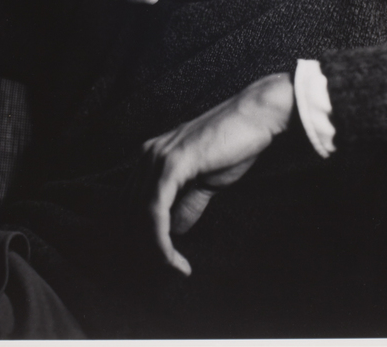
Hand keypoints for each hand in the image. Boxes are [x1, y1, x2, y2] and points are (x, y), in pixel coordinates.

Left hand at [135, 72, 294, 274]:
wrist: (256, 117)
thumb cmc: (236, 144)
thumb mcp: (207, 181)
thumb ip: (188, 203)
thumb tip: (175, 230)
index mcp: (153, 156)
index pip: (133, 204)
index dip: (143, 236)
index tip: (164, 261)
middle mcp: (147, 155)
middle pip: (130, 212)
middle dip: (146, 247)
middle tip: (169, 270)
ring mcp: (157, 157)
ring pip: (140, 215)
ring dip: (154, 250)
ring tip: (175, 269)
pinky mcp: (172, 164)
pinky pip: (155, 210)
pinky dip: (161, 241)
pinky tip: (174, 259)